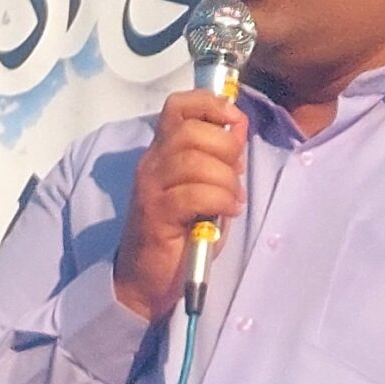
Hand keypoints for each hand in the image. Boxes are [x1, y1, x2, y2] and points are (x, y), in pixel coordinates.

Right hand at [112, 90, 246, 321]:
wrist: (146, 279)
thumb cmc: (181, 234)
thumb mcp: (207, 190)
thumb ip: (221, 160)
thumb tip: (239, 127)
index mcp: (163, 151)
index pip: (178, 107)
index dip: (209, 103)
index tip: (233, 119)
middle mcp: (152, 162)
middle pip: (191, 130)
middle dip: (226, 147)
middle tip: (236, 174)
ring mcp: (151, 187)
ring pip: (195, 161)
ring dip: (226, 179)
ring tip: (232, 199)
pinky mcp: (156, 214)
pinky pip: (194, 194)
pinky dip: (220, 200)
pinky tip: (227, 212)